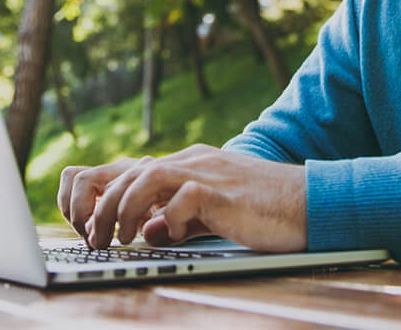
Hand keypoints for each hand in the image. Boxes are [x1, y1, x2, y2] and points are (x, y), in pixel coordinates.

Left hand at [58, 144, 306, 252]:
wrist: (307, 202)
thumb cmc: (263, 210)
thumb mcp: (212, 212)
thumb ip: (179, 217)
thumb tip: (147, 231)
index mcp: (190, 164)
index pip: (134, 168)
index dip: (105, 195)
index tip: (92, 227)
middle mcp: (195, 161)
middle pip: (132, 170)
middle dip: (104, 206)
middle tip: (96, 240)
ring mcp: (209, 172)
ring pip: (148, 176)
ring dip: (124, 209)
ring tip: (120, 239)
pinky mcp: (223, 191)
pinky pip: (182, 197)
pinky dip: (166, 218)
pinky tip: (169, 236)